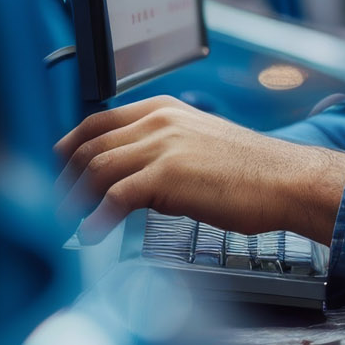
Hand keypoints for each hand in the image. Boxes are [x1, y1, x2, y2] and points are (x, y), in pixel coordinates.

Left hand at [55, 96, 344, 245]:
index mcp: (165, 109)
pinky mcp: (167, 176)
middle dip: (65, 177)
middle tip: (58, 203)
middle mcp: (159, 121)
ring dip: (74, 199)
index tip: (59, 169)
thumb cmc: (251, 171)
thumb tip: (130, 177)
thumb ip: (163, 149)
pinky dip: (96, 218)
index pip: (98, 120)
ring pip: (97, 168)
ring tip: (68, 222)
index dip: (70, 146)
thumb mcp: (200, 144)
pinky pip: (115, 196)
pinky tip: (91, 234)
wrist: (286, 180)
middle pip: (90, 144)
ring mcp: (163, 146)